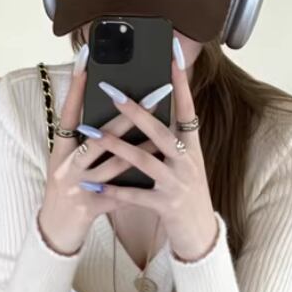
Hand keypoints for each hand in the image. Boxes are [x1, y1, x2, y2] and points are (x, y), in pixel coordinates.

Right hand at [38, 49, 162, 254]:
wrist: (54, 231)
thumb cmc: (64, 190)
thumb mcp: (64, 162)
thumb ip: (81, 140)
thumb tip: (106, 112)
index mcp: (59, 151)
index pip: (67, 114)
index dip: (76, 87)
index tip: (87, 60)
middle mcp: (67, 167)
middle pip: (98, 136)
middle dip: (127, 114)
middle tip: (152, 92)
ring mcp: (79, 188)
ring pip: (115, 163)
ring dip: (141, 145)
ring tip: (164, 129)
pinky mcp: (92, 207)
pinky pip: (121, 193)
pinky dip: (139, 182)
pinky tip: (158, 171)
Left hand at [81, 44, 219, 262]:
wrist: (201, 234)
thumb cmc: (186, 194)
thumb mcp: (186, 165)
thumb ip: (170, 142)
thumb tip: (150, 115)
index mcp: (192, 148)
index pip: (187, 110)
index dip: (180, 84)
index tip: (172, 57)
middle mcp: (188, 163)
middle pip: (160, 131)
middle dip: (135, 111)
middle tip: (112, 90)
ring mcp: (177, 185)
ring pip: (144, 161)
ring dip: (116, 146)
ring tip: (91, 134)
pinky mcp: (166, 206)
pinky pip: (136, 195)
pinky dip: (114, 190)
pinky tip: (94, 183)